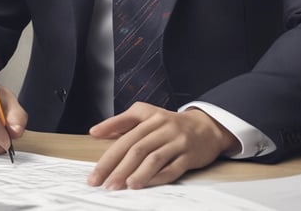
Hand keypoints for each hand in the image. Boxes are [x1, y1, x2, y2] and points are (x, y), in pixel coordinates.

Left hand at [87, 103, 237, 189]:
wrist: (206, 127)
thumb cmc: (170, 124)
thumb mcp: (145, 114)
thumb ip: (120, 122)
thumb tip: (95, 131)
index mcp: (149, 116)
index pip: (124, 137)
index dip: (108, 156)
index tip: (95, 173)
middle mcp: (163, 127)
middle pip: (137, 149)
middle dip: (118, 168)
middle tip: (105, 184)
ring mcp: (177, 141)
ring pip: (154, 158)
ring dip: (138, 174)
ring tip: (124, 186)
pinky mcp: (189, 155)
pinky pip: (173, 168)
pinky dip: (158, 177)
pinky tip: (146, 184)